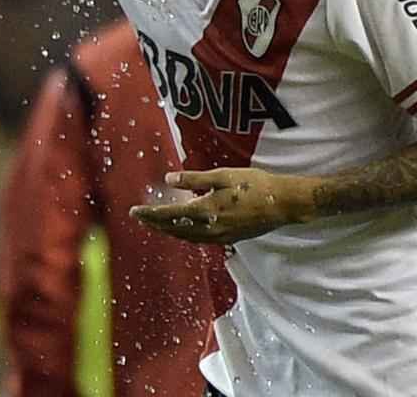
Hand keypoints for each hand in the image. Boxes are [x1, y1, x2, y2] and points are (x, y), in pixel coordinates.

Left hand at [130, 167, 298, 243]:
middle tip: (141, 218)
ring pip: (187, 237)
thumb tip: (168, 180)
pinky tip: (185, 228)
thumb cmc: (254, 185)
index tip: (134, 211)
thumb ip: (193, 179)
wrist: (283, 203)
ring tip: (157, 224)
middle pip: (175, 230)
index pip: (169, 215)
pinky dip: (186, 234)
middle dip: (156, 224)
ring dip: (169, 231)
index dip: (150, 214)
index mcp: (205, 211)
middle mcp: (210, 229)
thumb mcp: (222, 176)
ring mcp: (220, 236)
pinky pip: (200, 240)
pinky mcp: (230, 238)